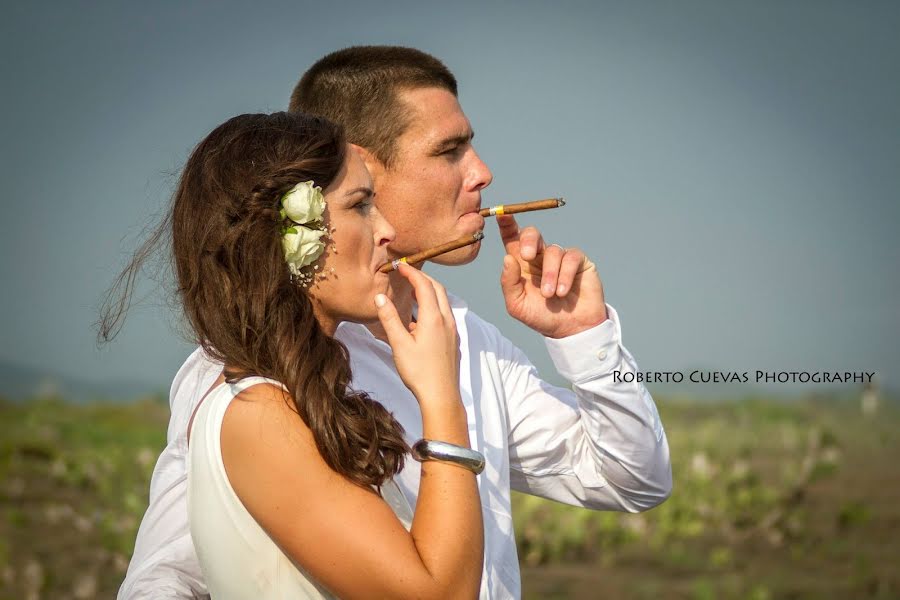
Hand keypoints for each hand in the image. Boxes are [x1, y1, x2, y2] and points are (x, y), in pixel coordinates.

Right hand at [374, 262, 460, 404]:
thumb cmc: (419, 372)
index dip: (412, 272)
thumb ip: (389, 319)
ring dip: (429, 291)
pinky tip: (419, 317)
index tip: (399, 265)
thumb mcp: (399, 344)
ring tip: (412, 291)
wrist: (441, 395)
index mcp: (434, 318)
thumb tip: (380, 297)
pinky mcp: (452, 340)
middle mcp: (447, 320)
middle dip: (422, 278)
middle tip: (406, 273)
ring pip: (443, 302)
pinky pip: (444, 314)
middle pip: (438, 289)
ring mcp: (452, 330)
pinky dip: (433, 306)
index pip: (424, 285)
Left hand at [497, 214, 607, 338]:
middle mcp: (540, 257)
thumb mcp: (517, 305)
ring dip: (549, 274)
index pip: (512, 239)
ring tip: (550, 295)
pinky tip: (562, 291)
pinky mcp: (579, 262)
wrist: (570, 330)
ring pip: (552, 251)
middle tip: (526, 256)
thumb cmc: (541, 316)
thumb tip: (507, 258)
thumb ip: (509, 283)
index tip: (502, 214)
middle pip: (532, 234)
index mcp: (521, 264)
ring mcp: (560, 258)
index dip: (507, 225)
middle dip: (528, 240)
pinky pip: (570, 257)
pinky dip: (564, 274)